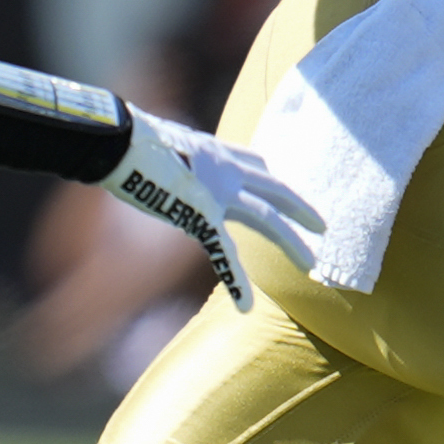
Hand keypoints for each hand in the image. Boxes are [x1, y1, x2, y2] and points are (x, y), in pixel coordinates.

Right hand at [101, 108, 321, 310]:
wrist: (121, 141)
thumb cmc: (128, 138)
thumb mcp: (161, 140)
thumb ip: (172, 152)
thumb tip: (158, 155)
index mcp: (215, 151)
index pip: (254, 162)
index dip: (268, 177)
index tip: (277, 184)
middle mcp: (225, 168)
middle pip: (275, 189)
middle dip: (301, 209)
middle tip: (322, 227)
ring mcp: (217, 191)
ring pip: (267, 217)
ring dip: (292, 242)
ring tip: (311, 265)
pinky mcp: (202, 214)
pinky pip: (224, 253)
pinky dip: (236, 280)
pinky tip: (246, 305)